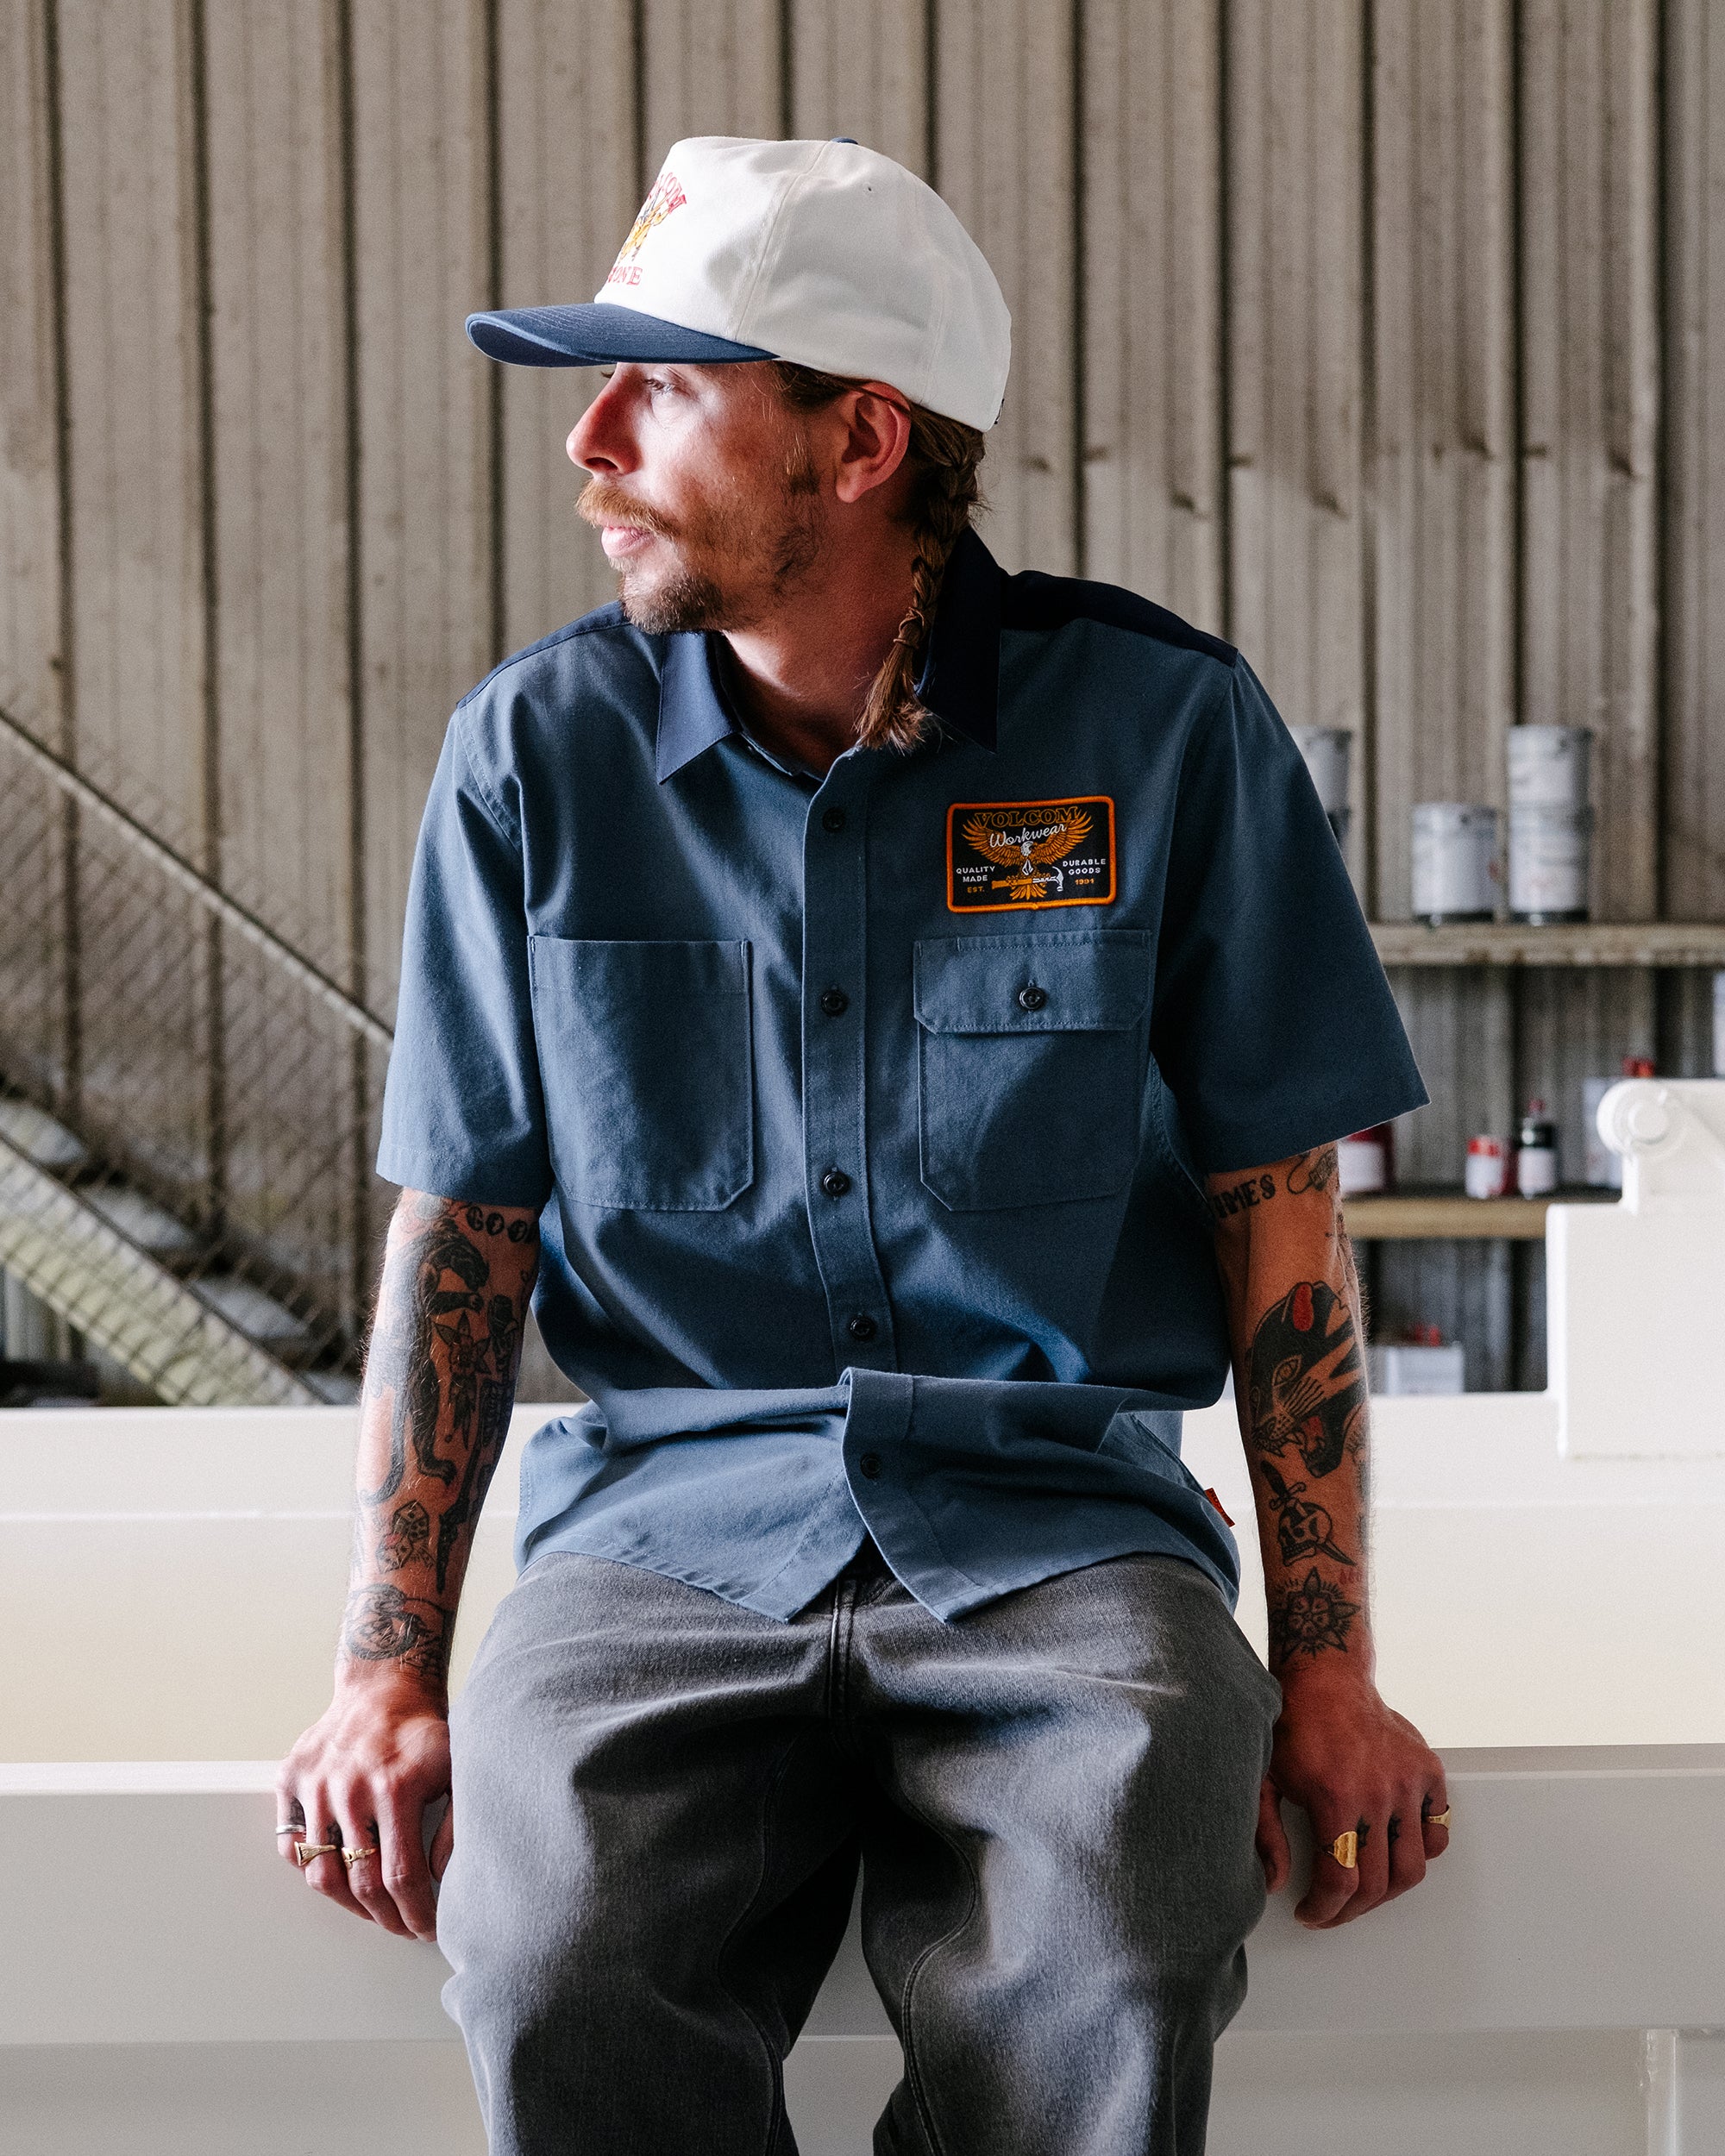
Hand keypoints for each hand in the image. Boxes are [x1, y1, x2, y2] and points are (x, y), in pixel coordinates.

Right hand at [275, 1675, 454, 1941]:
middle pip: (361, 1882)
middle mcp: (351, 1789)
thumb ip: (457, 1825)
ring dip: (348, 1904)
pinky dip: (311, 1868)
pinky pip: (291, 1844)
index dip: (415, 1912)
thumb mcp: (457, 1770)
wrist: (383, 1686)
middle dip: (385, 1918)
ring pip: (321, 1872)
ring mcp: (316, 1785)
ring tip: (372, 1910)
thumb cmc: (423, 1732)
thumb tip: (442, 1877)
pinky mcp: (290, 1779)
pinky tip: (337, 1874)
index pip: (401, 1875)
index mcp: (396, 1787)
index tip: (426, 1928)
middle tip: (401, 1926)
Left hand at [1254, 1666, 1449, 1927]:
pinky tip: (1394, 1852)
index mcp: (1335, 1796)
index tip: (1311, 1913)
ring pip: (1413, 1866)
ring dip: (1387, 1890)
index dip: (1325, 1909)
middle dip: (1351, 1909)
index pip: (1341, 1880)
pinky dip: (1423, 1851)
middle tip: (1333, 1909)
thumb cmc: (1291, 1725)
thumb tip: (1275, 1883)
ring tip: (1363, 1889)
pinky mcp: (1428, 1771)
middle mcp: (1378, 1793)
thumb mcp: (1263, 1777)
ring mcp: (1408, 1782)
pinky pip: (1438, 1831)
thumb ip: (1266, 1833)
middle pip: (1378, 1883)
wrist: (1326, 1675)